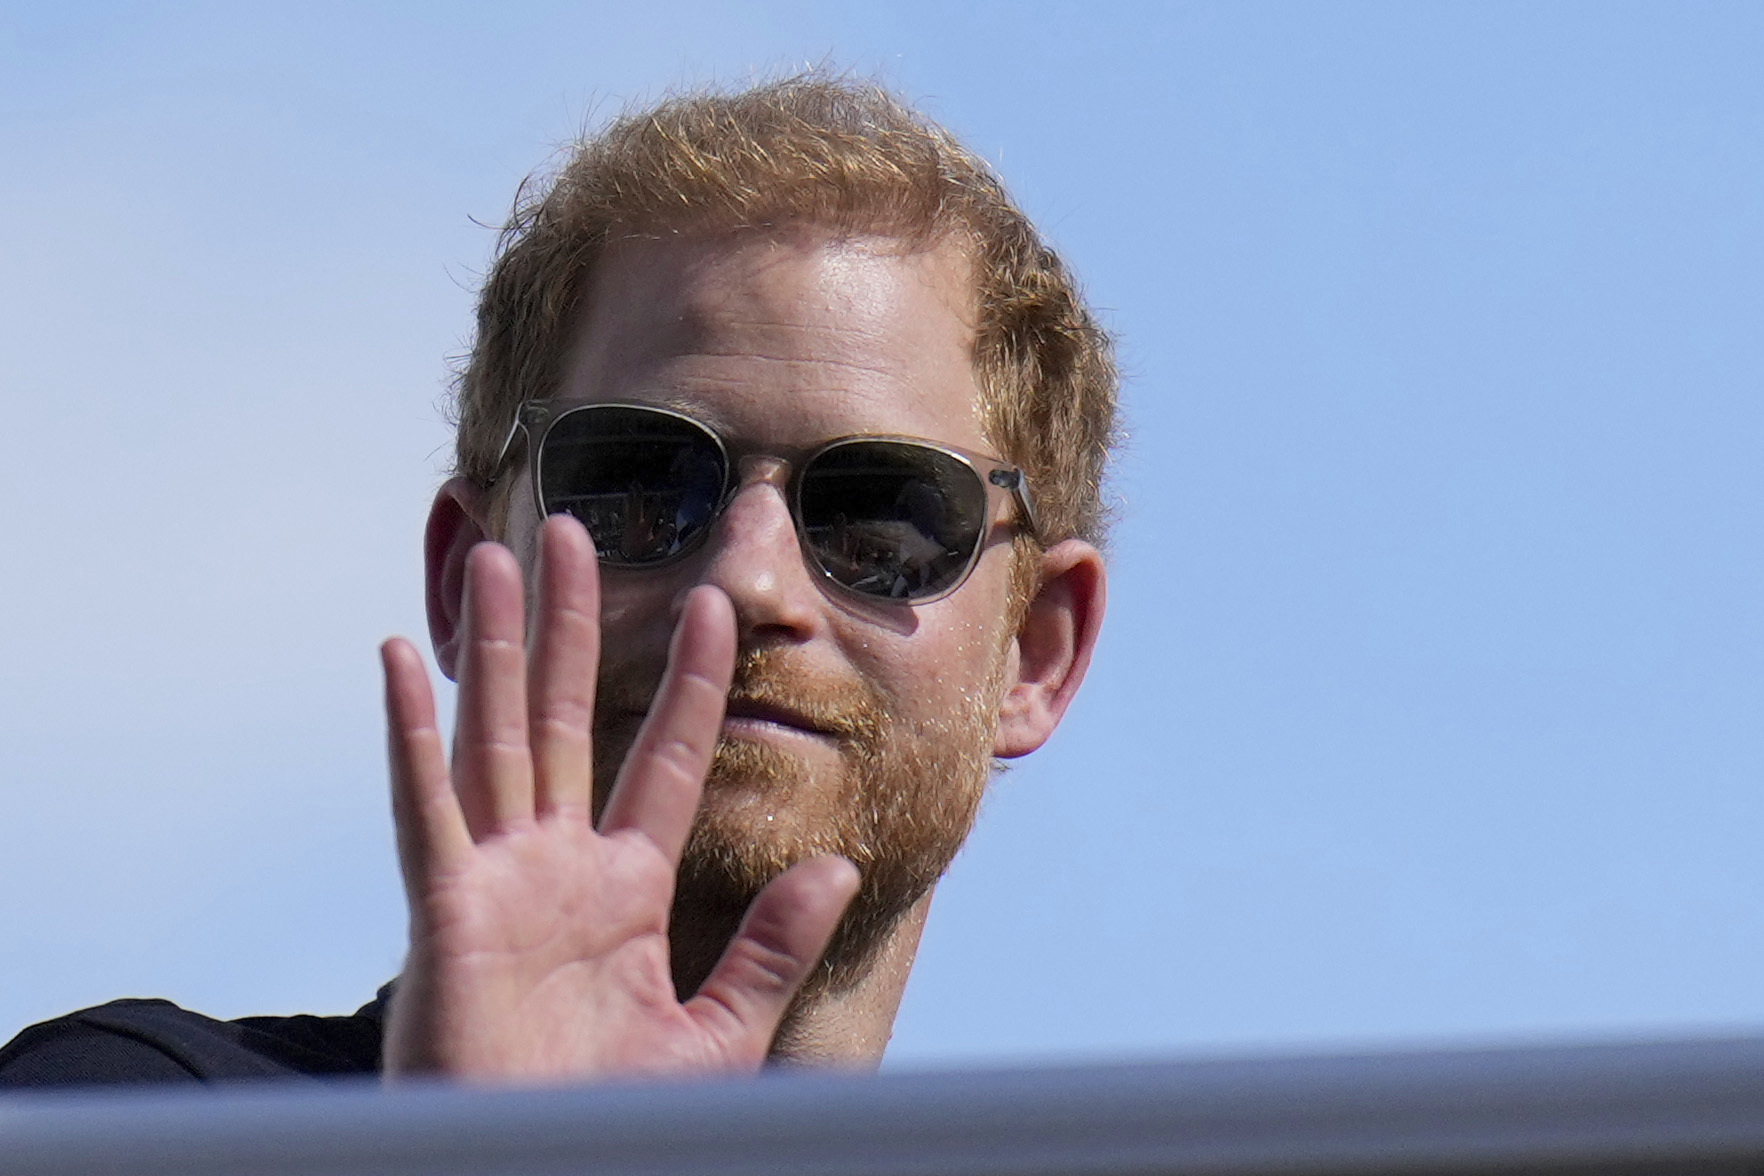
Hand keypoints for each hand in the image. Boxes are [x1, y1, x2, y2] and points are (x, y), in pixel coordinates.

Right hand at [377, 515, 859, 1081]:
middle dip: (572, 623)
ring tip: (500, 553)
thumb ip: (771, 948)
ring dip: (497, 643)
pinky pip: (426, 806)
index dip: (688, 683)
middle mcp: (558, 866)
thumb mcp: (716, 1034)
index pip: (663, 760)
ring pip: (499, 734)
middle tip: (577, 530)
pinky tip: (406, 656)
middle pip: (569, 716)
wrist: (545, 1164)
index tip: (711, 605)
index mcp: (625, 889)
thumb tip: (836, 867)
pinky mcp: (446, 910)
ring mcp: (497, 879)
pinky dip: (413, 732)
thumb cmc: (614, 1120)